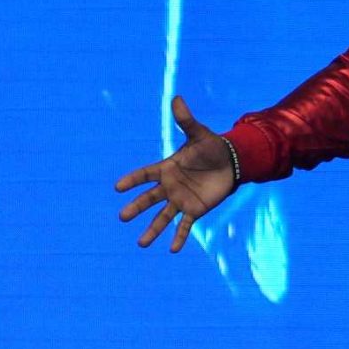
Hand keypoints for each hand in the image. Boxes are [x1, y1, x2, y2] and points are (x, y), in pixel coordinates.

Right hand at [114, 95, 235, 251]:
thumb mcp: (199, 134)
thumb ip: (186, 121)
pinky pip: (184, 226)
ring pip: (163, 217)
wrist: (230, 162)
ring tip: (141, 244)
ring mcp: (181, 200)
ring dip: (152, 230)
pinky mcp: (195, 210)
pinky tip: (172, 250)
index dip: (132, 180)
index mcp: (167, 168)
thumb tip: (177, 98)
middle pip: (149, 199)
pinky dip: (179, 237)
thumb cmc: (211, 146)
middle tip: (122, 217)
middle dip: (136, 207)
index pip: (145, 175)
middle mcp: (170, 186)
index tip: (117, 187)